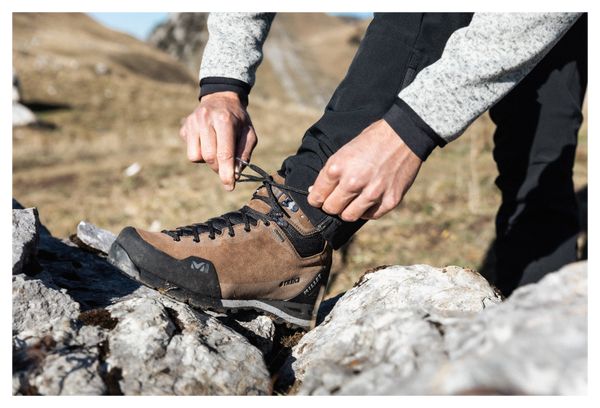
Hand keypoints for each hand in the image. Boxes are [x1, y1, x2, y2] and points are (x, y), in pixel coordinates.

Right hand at [180, 92, 257, 190]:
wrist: (221, 98)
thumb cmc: (238, 119)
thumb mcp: (249, 133)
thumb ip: (244, 154)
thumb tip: (235, 175)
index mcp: (224, 120)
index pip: (224, 153)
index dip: (227, 173)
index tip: (230, 187)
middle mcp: (205, 119)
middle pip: (209, 157)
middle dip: (219, 168)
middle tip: (227, 166)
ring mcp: (192, 122)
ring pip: (196, 156)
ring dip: (208, 160)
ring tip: (216, 148)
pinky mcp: (184, 127)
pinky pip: (190, 151)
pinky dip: (200, 153)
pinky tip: (207, 142)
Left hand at [307, 119, 421, 220]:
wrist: (403, 136)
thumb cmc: (371, 141)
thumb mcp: (344, 152)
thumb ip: (330, 173)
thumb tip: (315, 192)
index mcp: (337, 168)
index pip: (317, 197)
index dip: (316, 199)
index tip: (320, 198)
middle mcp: (353, 182)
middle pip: (331, 209)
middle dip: (331, 205)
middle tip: (337, 199)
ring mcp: (373, 193)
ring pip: (349, 216)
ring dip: (348, 210)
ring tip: (352, 201)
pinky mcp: (390, 200)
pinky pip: (370, 216)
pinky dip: (367, 210)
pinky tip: (368, 199)